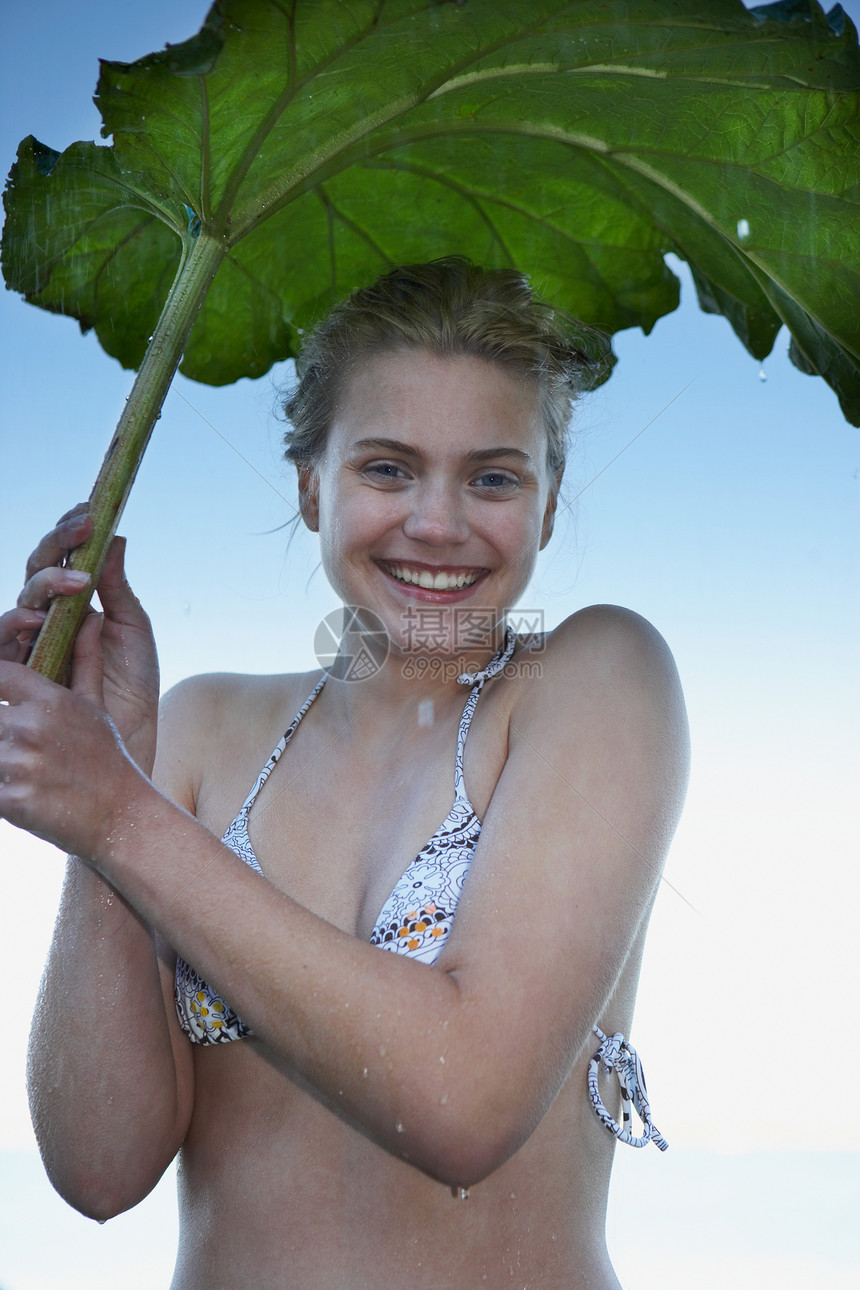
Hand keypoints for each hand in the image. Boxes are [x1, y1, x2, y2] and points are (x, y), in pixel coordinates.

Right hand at [0, 509, 158, 769]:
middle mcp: (45, 618)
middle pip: (37, 570)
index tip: (92, 509)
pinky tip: (37, 618)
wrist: (126, 745)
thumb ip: (118, 588)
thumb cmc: (131, 689)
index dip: (70, 530)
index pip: (63, 557)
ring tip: (72, 582)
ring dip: (43, 583)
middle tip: (85, 528)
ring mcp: (28, 644)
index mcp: (73, 603)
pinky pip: (3, 645)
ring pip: (20, 600)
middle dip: (59, 543)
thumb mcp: (133, 632)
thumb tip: (113, 535)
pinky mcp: (16, 676)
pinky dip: (15, 626)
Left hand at [0, 641, 144, 859]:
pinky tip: (20, 795)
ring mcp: (19, 763)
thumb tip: (90, 620)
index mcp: (49, 700)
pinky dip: (1, 792)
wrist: (122, 818)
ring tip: (21, 770)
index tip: (5, 704)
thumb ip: (84, 663)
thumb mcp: (96, 709)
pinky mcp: (11, 799)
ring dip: (0, 764)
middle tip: (14, 742)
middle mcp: (31, 726)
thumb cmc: (108, 762)